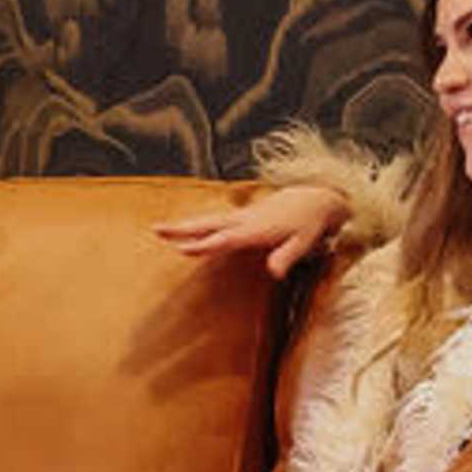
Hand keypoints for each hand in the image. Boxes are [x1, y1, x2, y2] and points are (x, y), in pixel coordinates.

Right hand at [156, 178, 348, 281]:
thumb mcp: (304, 242)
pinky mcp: (243, 215)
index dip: (204, 245)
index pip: (225, 239)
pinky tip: (185, 228)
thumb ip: (287, 257)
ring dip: (183, 225)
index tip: (181, 248)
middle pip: (206, 224)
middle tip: (155, 230)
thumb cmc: (310, 223)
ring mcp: (242, 216)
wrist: (316, 198)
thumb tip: (273, 272)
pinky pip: (214, 219)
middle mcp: (244, 220)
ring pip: (207, 220)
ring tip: (159, 229)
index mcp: (256, 229)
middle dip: (180, 228)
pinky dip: (196, 224)